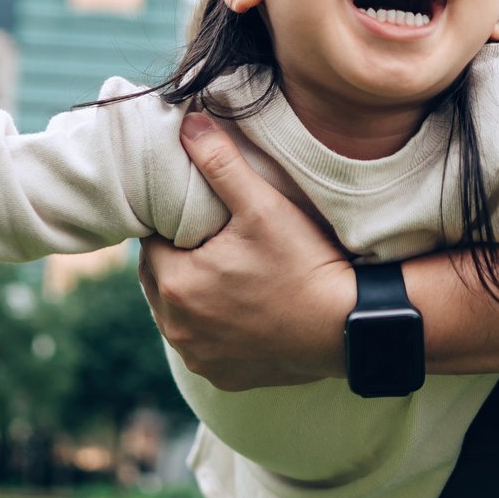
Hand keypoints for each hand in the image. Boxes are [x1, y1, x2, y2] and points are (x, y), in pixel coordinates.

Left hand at [138, 113, 354, 390]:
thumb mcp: (262, 206)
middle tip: (213, 236)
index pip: (150, 242)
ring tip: (226, 268)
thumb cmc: (304, 263)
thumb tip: (187, 121)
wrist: (347, 327)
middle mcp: (176, 328)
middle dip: (178, 256)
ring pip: (176, 312)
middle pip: (159, 277)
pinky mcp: (221, 376)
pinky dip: (211, 325)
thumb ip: (220, 162)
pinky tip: (240, 305)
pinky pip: (200, 343)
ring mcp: (198, 358)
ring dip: (191, 291)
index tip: (199, 214)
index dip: (171, 225)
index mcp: (175, 284)